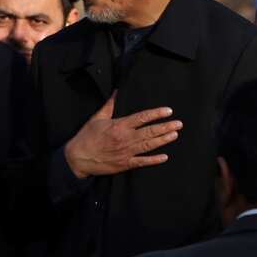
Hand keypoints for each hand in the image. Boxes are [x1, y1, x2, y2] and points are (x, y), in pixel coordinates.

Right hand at [64, 92, 181, 178]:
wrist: (78, 157)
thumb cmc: (86, 137)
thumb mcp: (96, 118)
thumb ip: (109, 106)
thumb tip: (117, 92)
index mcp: (119, 125)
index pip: (142, 117)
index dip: (156, 114)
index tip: (168, 111)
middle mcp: (125, 138)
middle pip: (150, 131)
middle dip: (165, 127)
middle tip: (179, 123)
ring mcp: (126, 152)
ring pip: (149, 145)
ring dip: (163, 140)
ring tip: (175, 135)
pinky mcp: (125, 164)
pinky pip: (142, 162)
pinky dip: (154, 160)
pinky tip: (164, 157)